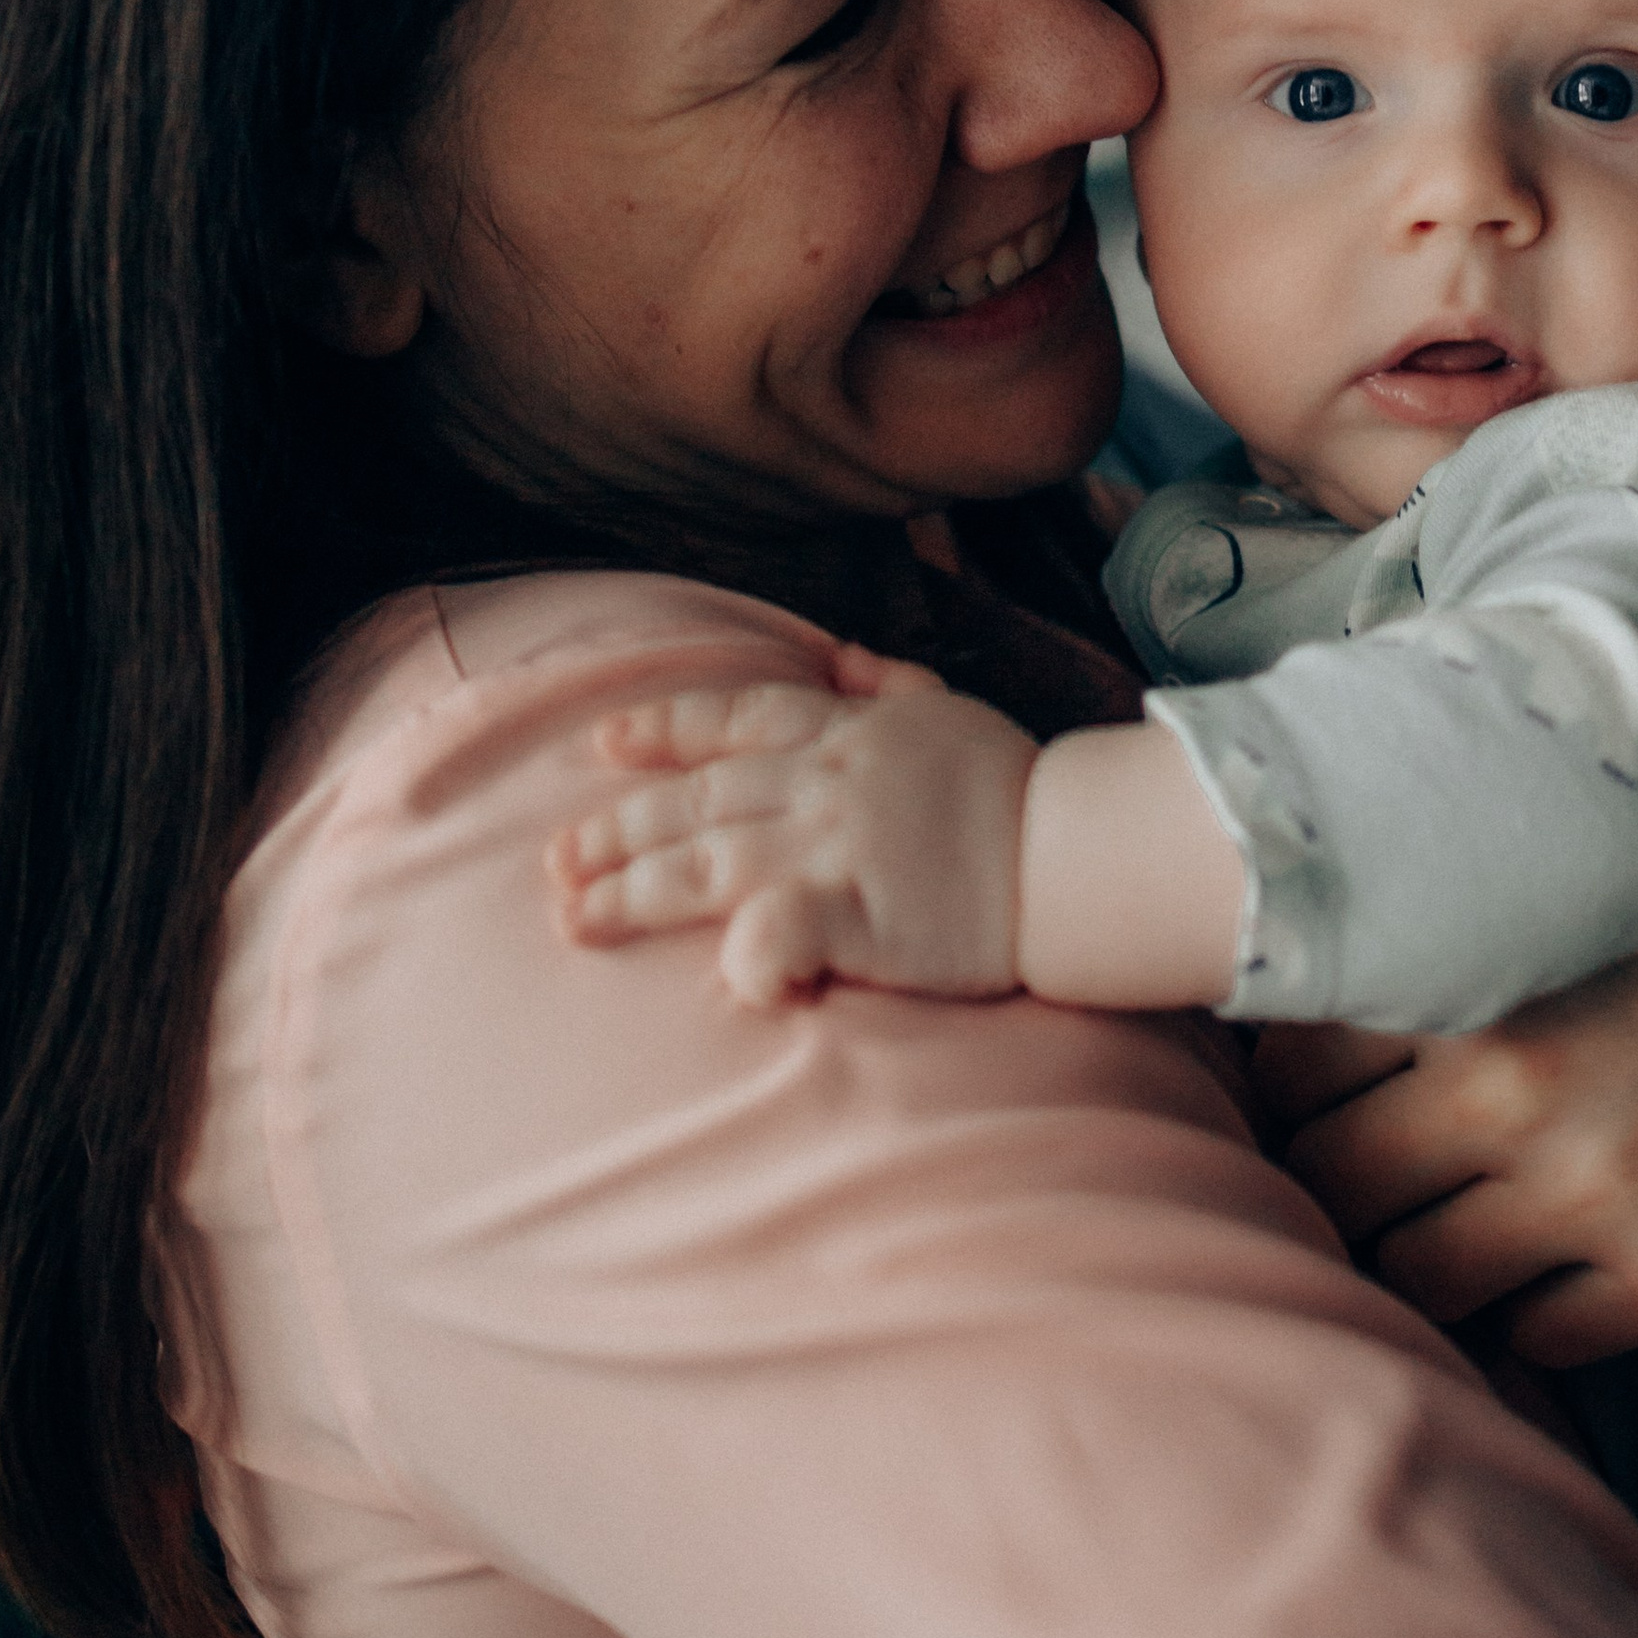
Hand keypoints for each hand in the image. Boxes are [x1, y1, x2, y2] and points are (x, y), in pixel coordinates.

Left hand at [552, 650, 1037, 1008]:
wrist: (1082, 849)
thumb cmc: (1017, 788)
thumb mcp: (950, 709)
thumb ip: (889, 684)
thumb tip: (840, 660)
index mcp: (846, 732)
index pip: (734, 717)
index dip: (664, 728)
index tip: (603, 742)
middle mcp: (828, 784)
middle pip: (698, 801)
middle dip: (617, 829)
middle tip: (555, 862)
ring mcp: (841, 850)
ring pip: (711, 862)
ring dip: (634, 890)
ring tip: (577, 918)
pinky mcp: (868, 921)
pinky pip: (786, 932)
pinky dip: (747, 952)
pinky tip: (713, 977)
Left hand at [1253, 761, 1637, 1371]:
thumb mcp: (1558, 888)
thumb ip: (1431, 944)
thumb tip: (1278, 1013)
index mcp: (1468, 982)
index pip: (1286, 1072)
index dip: (1288, 1087)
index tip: (1314, 1085)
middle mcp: (1514, 1096)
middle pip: (1330, 1188)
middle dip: (1333, 1181)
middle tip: (1363, 1165)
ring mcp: (1595, 1197)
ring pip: (1416, 1281)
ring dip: (1414, 1258)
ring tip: (1444, 1217)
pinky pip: (1535, 1338)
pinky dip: (1523, 1306)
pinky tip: (1551, 1250)